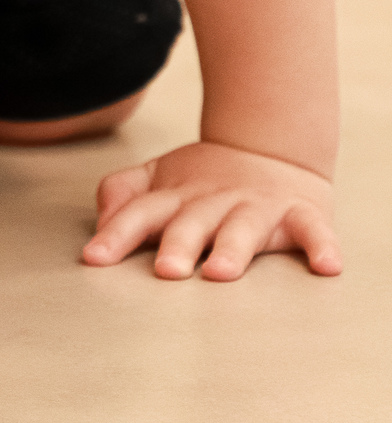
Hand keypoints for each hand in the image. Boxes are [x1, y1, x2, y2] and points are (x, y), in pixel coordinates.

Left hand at [81, 141, 341, 280]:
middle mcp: (214, 202)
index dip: (116, 235)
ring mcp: (257, 207)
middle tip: (166, 271)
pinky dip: (321, 246)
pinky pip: (313, 231)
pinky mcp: (300, 214)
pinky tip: (327, 267)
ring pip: (244, 229)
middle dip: (179, 245)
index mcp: (176, 197)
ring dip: (233, 249)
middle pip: (192, 223)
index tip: (94, 258)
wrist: (271, 150)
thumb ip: (122, 197)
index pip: (140, 214)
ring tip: (222, 272)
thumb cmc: (203, 184)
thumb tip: (99, 222)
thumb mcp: (157, 181)